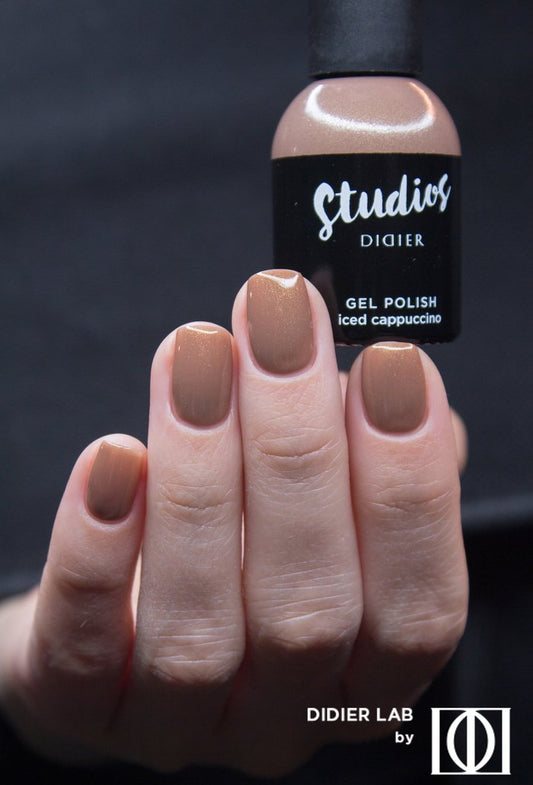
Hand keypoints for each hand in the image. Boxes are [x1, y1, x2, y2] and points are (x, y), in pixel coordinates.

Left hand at [0, 270, 467, 775]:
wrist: (120, 619)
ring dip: (200, 479)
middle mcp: (285, 714)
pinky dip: (98, 549)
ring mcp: (181, 724)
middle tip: (277, 327)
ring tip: (197, 358)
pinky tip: (112, 457)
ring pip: (197, 629)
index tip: (391, 364)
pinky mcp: (83, 708)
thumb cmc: (242, 548)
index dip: (410, 485)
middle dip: (295, 449)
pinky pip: (85, 650)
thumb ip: (360, 462)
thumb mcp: (321, 510)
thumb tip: (388, 381)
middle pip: (308, 610)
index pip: (418, 606)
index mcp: (368, 675)